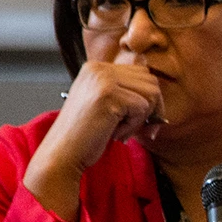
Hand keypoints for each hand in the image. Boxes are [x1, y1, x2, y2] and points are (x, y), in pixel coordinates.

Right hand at [22, 61, 165, 220]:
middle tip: (133, 128)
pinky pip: (142, 108)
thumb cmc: (85, 134)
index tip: (138, 120)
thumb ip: (126, 93)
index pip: (142, 74)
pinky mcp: (108, 95)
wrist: (62, 153)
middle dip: (150, 108)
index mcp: (97, 68)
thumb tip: (159, 95)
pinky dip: (134, 126)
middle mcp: (99, 69)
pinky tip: (114, 132)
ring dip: (141, 118)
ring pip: (151, 94)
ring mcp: (103, 80)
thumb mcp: (106, 104)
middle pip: (151, 82)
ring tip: (119, 129)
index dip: (146, 99)